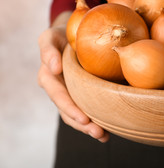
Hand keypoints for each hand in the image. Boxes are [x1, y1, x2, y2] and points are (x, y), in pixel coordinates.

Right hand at [37, 13, 108, 142]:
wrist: (73, 34)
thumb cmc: (62, 34)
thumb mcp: (51, 37)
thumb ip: (48, 50)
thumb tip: (54, 68)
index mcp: (49, 77)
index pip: (58, 95)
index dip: (70, 108)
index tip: (84, 118)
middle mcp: (59, 89)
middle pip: (68, 111)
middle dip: (83, 124)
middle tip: (98, 132)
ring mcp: (70, 92)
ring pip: (77, 115)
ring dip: (89, 127)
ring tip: (103, 136)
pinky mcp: (82, 93)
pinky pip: (88, 108)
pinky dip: (96, 120)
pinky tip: (108, 131)